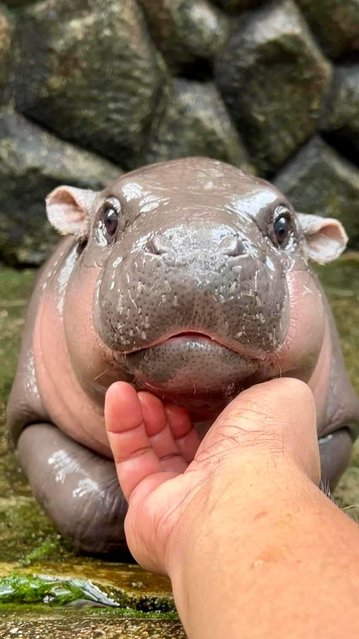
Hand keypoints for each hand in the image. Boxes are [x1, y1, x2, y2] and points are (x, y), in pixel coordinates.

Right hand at [105, 378, 319, 574]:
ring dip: (143, 412)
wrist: (238, 498)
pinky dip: (122, 426)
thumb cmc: (268, 445)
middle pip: (186, 437)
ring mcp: (182, 498)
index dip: (204, 399)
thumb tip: (252, 377)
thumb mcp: (285, 395)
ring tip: (134, 385)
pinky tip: (119, 394)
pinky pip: (130, 462)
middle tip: (159, 381)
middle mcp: (221, 482)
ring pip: (155, 449)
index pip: (227, 427)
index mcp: (256, 457)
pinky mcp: (146, 509)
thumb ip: (268, 384)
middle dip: (170, 405)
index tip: (190, 374)